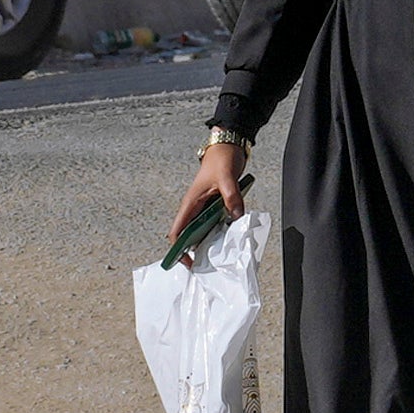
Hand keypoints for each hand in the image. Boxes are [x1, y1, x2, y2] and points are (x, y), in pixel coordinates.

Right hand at [169, 128, 246, 258]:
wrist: (227, 146)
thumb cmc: (221, 159)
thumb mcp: (227, 178)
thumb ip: (231, 197)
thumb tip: (236, 217)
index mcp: (190, 203)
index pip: (177, 232)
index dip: (179, 250)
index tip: (189, 263)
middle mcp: (194, 208)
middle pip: (188, 236)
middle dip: (194, 252)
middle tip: (208, 266)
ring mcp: (204, 208)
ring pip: (201, 231)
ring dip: (208, 243)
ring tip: (219, 256)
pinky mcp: (214, 205)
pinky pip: (214, 224)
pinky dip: (220, 232)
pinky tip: (230, 238)